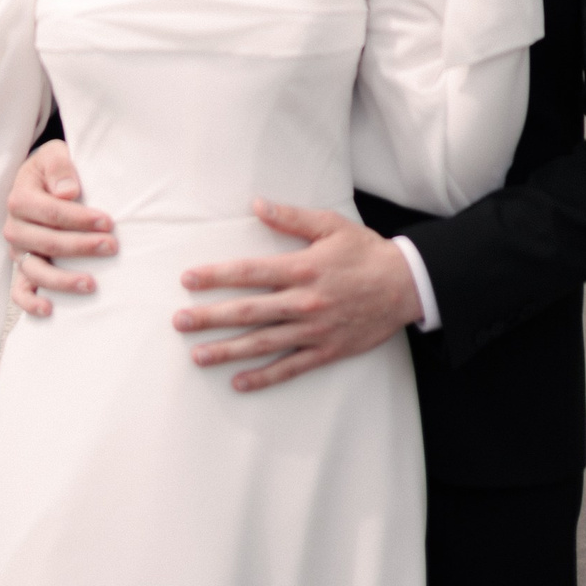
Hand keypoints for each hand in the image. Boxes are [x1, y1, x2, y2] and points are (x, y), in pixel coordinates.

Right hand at [5, 138, 117, 315]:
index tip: (108, 222)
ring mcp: (18, 251)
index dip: (80, 219)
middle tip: (112, 246)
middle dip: (81, 247)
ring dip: (63, 280)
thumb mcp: (54, 154)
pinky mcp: (23, 268)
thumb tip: (68, 193)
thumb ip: (60, 168)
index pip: (51, 213)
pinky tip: (50, 309)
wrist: (41, 179)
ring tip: (92, 284)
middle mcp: (14, 227)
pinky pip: (20, 291)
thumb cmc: (52, 169)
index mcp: (20, 198)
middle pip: (47, 243)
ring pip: (35, 271)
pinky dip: (30, 303)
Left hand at [172, 204, 420, 389]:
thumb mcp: (330, 225)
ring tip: (197, 356)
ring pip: (263, 343)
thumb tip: (257, 204)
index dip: (216, 276)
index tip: (187, 280)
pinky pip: (290, 367)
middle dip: (210, 317)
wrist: (406, 285)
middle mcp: (304, 302)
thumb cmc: (365, 252)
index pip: (249, 272)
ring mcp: (314, 330)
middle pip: (248, 311)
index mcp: (302, 268)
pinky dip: (264, 377)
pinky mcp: (327, 350)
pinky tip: (239, 382)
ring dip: (228, 350)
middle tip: (179, 322)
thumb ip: (291, 218)